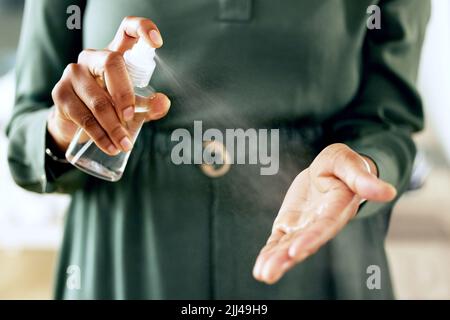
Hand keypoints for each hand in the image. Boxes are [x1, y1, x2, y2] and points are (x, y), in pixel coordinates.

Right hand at [48, 16, 169, 154]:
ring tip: (125, 144)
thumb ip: (149, 106)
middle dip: (126, 94)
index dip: (142, 28)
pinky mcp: (61, 94)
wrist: (74, 125)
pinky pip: (83, 117)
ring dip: (114, 127)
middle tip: (132, 117)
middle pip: (112, 62)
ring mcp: (73, 73)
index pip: (127, 30)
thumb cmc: (109, 109)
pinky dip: (100, 135)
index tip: (157, 42)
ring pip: (98, 99)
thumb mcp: (132, 107)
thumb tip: (164, 102)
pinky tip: (110, 147)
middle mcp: (92, 57)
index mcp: (114, 55)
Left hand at [253, 143, 396, 283]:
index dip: (311, 238)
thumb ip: (364, 179)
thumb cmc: (343, 166)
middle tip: (269, 273)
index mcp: (336, 208)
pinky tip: (259, 268)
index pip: (324, 226)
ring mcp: (303, 226)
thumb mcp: (350, 164)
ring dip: (275, 260)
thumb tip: (388, 192)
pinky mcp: (290, 224)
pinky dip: (270, 251)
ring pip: (288, 245)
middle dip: (286, 258)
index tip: (296, 251)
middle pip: (303, 242)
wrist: (330, 171)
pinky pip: (278, 239)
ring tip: (262, 274)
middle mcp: (320, 223)